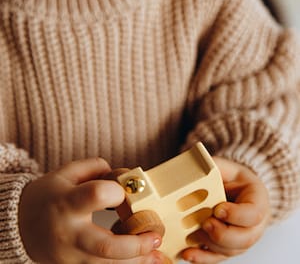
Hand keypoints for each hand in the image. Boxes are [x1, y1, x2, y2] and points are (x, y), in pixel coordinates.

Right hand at [18, 158, 163, 263]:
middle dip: (136, 245)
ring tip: (157, 255)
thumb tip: (124, 176)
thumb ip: (96, 168)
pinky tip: (141, 263)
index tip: (125, 190)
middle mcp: (68, 233)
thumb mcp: (66, 173)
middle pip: (105, 246)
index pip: (95, 196)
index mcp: (66, 202)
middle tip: (156, 237)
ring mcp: (70, 256)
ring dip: (136, 262)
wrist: (20, 224)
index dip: (116, 192)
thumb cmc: (47, 195)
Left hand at [181, 157, 269, 263]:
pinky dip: (202, 257)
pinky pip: (218, 257)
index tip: (218, 209)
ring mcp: (242, 237)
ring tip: (193, 236)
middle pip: (245, 238)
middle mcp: (254, 224)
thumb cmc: (230, 177)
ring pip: (231, 250)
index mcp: (257, 201)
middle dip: (223, 234)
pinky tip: (187, 254)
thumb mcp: (225, 167)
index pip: (253, 213)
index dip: (236, 215)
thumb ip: (213, 167)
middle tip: (206, 223)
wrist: (235, 188)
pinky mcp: (228, 246)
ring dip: (211, 246)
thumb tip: (190, 166)